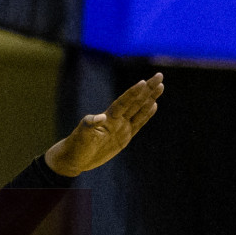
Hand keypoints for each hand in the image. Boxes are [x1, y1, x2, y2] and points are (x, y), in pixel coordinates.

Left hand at [44, 73, 163, 176]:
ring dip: (150, 98)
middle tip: (159, 76)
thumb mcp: (81, 136)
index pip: (123, 102)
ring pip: (139, 110)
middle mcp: (116, 120)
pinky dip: (147, 114)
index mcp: (108, 118)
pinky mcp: (124, 137)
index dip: (133, 93)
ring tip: (160, 86)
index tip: (144, 82)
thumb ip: (89, 125)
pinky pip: (138, 123)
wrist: (75, 158)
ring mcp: (121, 127)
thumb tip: (100, 117)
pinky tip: (154, 105)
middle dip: (148, 89)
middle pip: (135, 101)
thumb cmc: (76, 145)